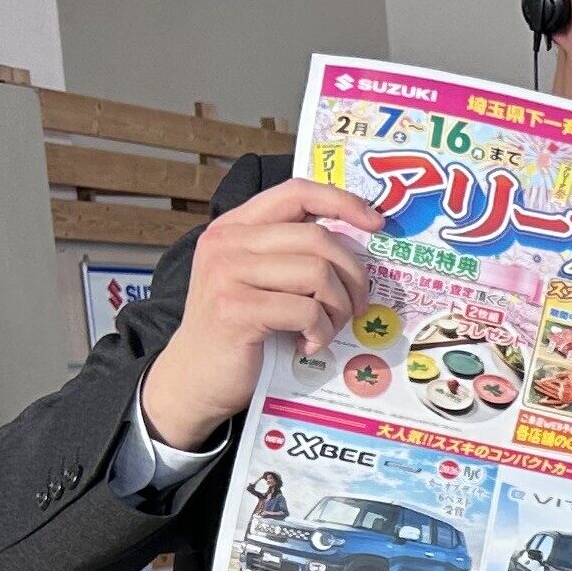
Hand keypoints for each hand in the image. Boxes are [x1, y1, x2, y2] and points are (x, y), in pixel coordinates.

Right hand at [140, 176, 386, 451]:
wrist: (195, 378)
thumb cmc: (240, 330)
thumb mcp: (260, 280)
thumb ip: (292, 255)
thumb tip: (359, 246)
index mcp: (236, 226)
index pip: (296, 192)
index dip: (343, 202)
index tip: (376, 224)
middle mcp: (227, 242)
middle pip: (318, 238)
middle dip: (352, 275)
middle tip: (355, 307)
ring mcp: (227, 273)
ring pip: (318, 273)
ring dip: (338, 307)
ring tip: (326, 328)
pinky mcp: (235, 309)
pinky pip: (307, 311)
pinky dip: (320, 332)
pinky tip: (308, 345)